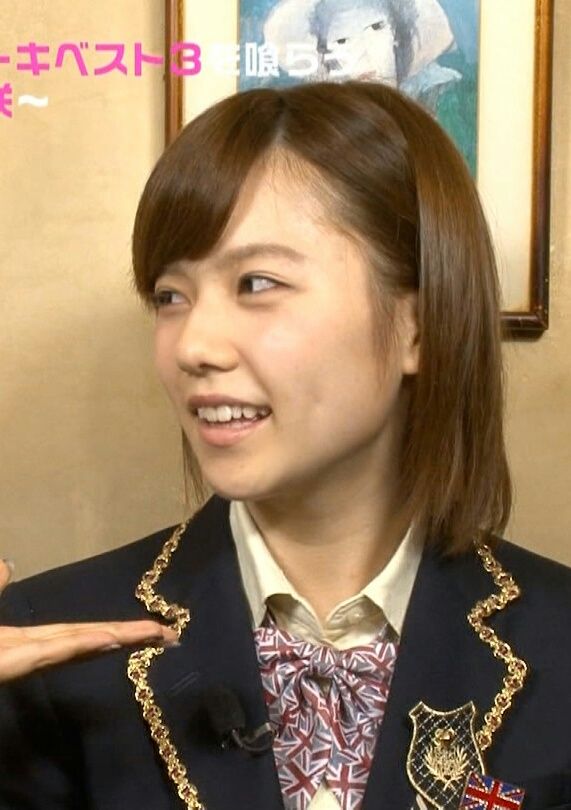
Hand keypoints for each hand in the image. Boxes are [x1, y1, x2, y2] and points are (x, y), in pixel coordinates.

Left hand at [0, 559, 177, 682]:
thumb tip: (9, 564)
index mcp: (16, 641)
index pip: (73, 634)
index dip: (109, 629)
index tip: (146, 627)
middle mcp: (25, 653)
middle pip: (85, 641)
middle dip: (128, 636)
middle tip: (171, 634)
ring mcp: (16, 661)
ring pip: (74, 647)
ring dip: (114, 638)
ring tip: (153, 634)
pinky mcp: (5, 666)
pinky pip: (46, 654)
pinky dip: (81, 644)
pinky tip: (108, 637)